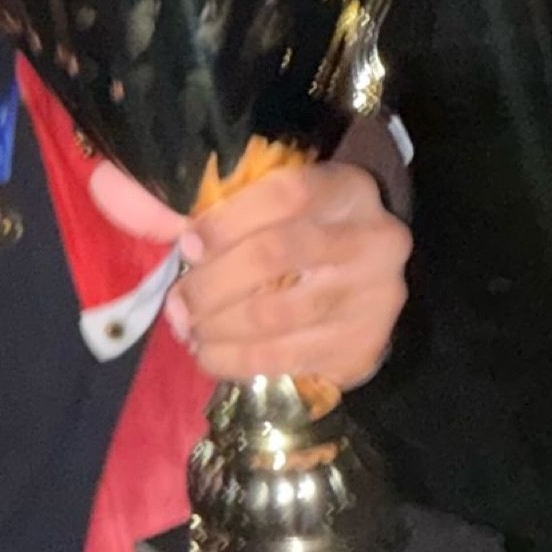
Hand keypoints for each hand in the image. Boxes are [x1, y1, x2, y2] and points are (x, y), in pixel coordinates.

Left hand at [169, 163, 412, 389]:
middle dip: (211, 282)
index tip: (187, 245)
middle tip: (177, 301)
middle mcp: (374, 240)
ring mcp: (373, 298)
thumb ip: (241, 215)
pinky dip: (232, 359)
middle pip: (273, 255)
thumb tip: (184, 245)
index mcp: (349, 191)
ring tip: (189, 328)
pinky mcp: (361, 347)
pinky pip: (280, 358)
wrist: (367, 291)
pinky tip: (209, 354)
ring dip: (216, 326)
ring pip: (272, 315)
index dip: (227, 221)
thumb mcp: (286, 210)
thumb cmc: (307, 238)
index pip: (286, 194)